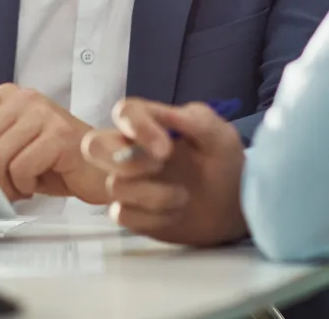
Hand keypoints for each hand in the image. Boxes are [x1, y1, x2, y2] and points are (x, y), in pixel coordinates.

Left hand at [0, 84, 108, 203]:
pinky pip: (21, 168)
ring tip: (21, 186)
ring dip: (5, 184)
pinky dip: (27, 185)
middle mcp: (23, 97)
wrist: (101, 167)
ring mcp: (42, 112)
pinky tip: (40, 182)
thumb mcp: (10, 146)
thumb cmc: (53, 161)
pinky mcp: (59, 134)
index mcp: (5, 95)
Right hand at [82, 98, 246, 245]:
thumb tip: (164, 113)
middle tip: (158, 167)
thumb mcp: (219, 134)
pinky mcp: (132, 212)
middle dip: (120, 159)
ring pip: (113, 185)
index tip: (165, 149)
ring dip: (152, 194)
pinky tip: (174, 213)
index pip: (125, 112)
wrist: (236, 206)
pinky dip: (150, 217)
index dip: (137, 127)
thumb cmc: (224, 161)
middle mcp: (131, 149)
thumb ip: (194, 119)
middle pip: (93, 146)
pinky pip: (121, 214)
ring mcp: (129, 182)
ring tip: (183, 196)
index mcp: (151, 123)